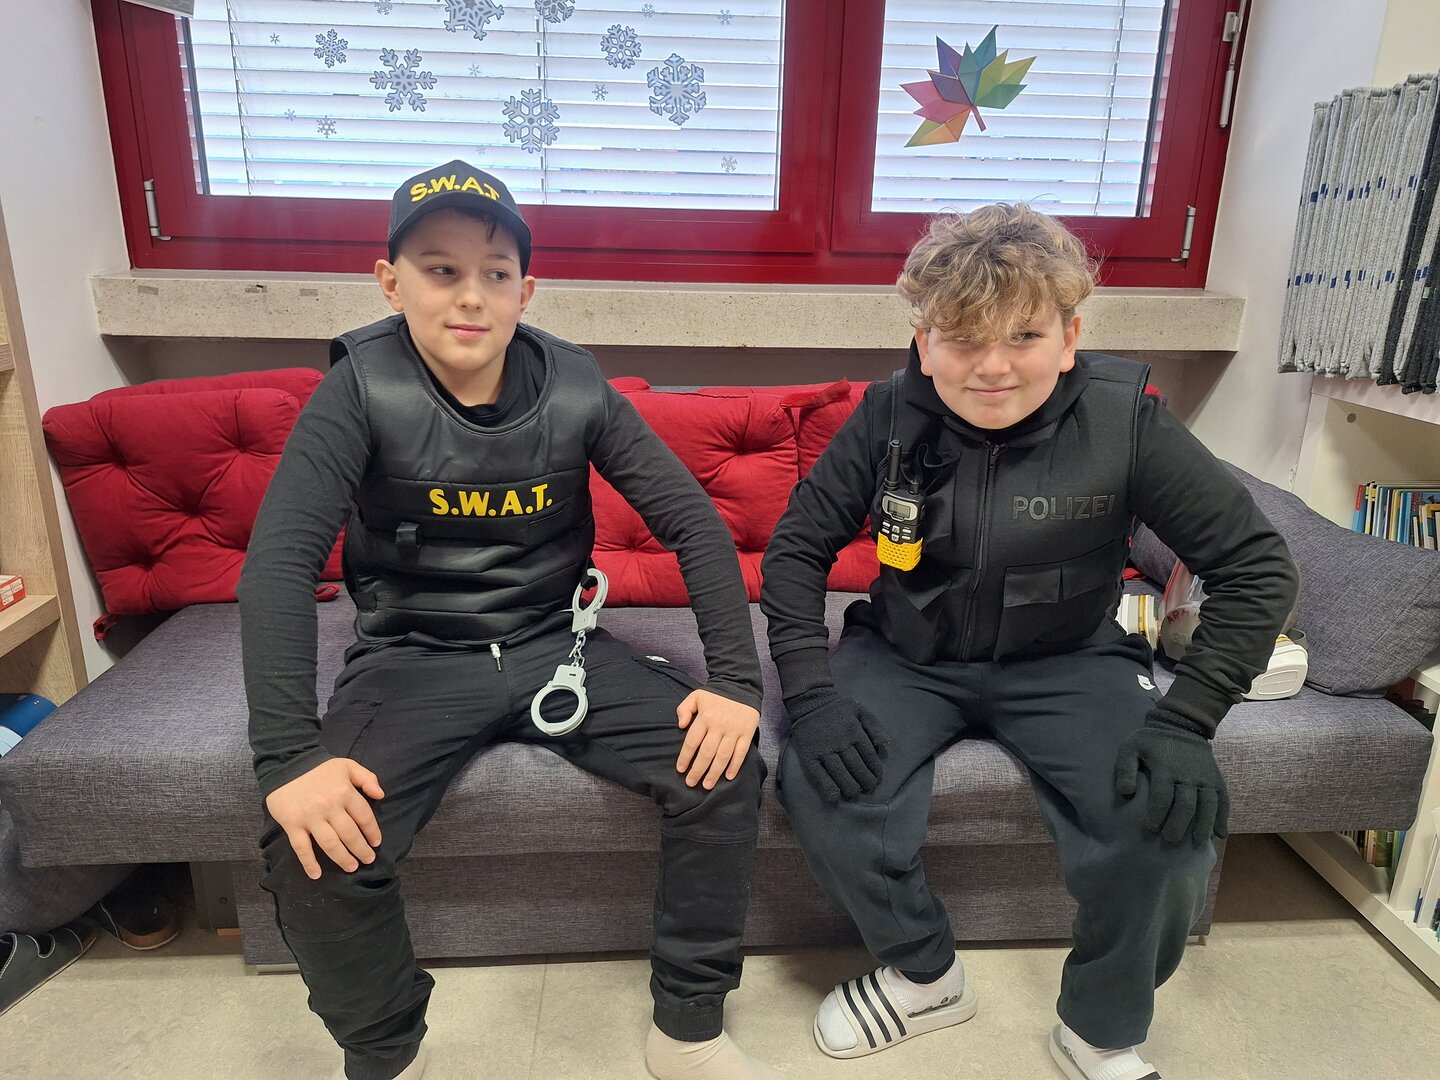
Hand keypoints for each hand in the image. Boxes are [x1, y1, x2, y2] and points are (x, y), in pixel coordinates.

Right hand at [264, 758, 384, 878]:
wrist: (285, 763)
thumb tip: (381, 795)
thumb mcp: (347, 766)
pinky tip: (317, 875)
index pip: (364, 817)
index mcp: (344, 792)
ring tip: (352, 867)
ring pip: (330, 844)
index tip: (376, 842)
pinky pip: (302, 848)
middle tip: (368, 859)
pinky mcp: (292, 824)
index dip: (372, 832)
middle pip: (350, 834)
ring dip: (343, 858)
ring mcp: (310, 817)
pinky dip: (309, 863)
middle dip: (361, 850)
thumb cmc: (319, 768)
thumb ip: (367, 778)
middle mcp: (329, 807)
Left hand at [675, 690, 760, 789]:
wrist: (740, 685)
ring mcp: (734, 730)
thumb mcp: (695, 696)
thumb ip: (684, 709)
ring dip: (715, 772)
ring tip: (707, 785)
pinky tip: (728, 776)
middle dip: (698, 770)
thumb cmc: (715, 694)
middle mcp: (719, 726)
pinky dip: (735, 766)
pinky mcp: (747, 733)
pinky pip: (741, 753)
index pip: (692, 741)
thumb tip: (680, 725)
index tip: (681, 769)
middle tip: (691, 783)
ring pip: (723, 756)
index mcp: (705, 717)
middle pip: (707, 753)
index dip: (685, 757)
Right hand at [784, 687, 886, 802]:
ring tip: (855, 793)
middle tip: (868, 787)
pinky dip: (827, 786)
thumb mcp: (861, 710)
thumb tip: (886, 745)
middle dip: (865, 780)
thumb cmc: (838, 708)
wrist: (809, 701)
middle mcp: (840, 742)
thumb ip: (875, 726)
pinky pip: (818, 774)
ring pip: (840, 772)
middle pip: (856, 766)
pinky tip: (834, 797)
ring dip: (850, 786)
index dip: (875, 770)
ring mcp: (824, 750)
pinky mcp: (809, 755)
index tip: (877, 778)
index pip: (869, 756)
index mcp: (854, 731)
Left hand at [1113, 723, 1229, 843]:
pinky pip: (1224, 800)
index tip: (1151, 828)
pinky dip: (1223, 817)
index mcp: (1165, 767)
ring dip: (1204, 824)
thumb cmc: (1151, 742)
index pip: (1162, 796)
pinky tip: (1220, 834)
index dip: (1157, 814)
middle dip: (1179, 824)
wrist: (1181, 726)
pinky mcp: (1217, 779)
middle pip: (1186, 804)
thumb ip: (1125, 768)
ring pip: (1209, 804)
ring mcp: (1206, 777)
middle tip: (1171, 840)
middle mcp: (1188, 774)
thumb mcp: (1131, 747)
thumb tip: (1126, 792)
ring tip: (1197, 842)